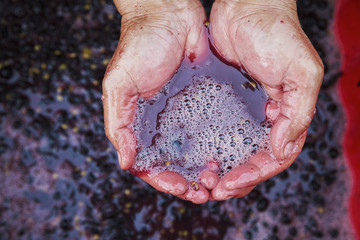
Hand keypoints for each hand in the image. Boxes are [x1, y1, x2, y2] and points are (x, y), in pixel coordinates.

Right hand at [102, 0, 210, 202]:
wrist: (168, 15)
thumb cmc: (139, 46)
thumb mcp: (118, 84)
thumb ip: (119, 124)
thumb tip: (126, 162)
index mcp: (140, 124)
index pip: (150, 164)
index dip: (165, 181)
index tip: (183, 189)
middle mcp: (162, 124)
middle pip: (174, 164)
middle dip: (189, 181)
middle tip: (206, 191)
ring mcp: (183, 114)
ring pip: (194, 152)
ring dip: (204, 169)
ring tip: (219, 178)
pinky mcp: (203, 101)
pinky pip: (210, 129)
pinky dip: (216, 146)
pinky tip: (227, 154)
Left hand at [209, 0, 323, 199]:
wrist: (246, 7)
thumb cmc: (277, 34)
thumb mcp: (301, 72)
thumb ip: (299, 112)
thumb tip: (283, 149)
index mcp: (288, 115)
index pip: (275, 157)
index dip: (255, 175)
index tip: (230, 183)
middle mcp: (266, 117)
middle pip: (253, 160)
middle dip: (236, 178)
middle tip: (212, 189)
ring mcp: (244, 111)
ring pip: (235, 150)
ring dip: (222, 168)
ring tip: (202, 180)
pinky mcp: (224, 101)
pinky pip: (217, 131)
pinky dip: (210, 148)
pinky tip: (197, 156)